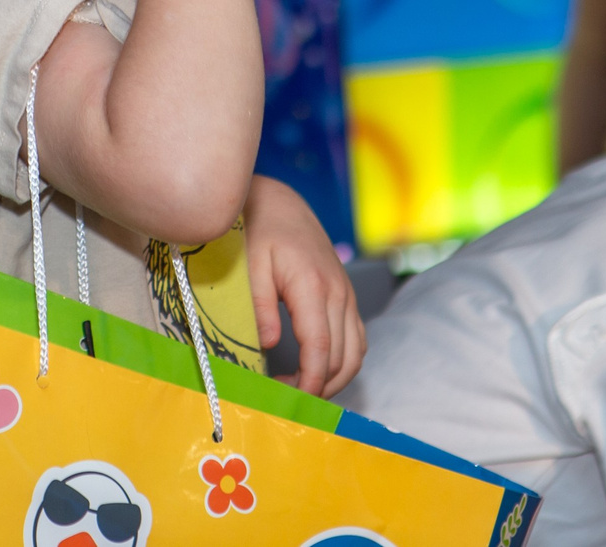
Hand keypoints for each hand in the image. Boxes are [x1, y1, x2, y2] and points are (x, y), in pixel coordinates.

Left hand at [243, 175, 363, 396]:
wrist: (278, 201)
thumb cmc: (257, 231)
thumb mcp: (249, 265)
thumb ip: (259, 306)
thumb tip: (271, 346)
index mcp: (312, 286)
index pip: (321, 348)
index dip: (310, 382)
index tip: (292, 404)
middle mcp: (337, 292)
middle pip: (342, 358)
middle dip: (319, 388)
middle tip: (287, 401)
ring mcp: (345, 293)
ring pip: (355, 352)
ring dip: (334, 378)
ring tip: (302, 391)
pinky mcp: (345, 294)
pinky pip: (356, 338)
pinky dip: (343, 361)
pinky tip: (317, 369)